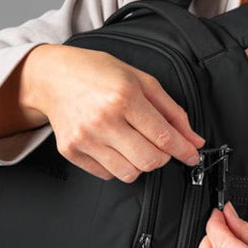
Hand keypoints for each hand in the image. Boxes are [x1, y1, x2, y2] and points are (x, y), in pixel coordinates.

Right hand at [20, 44, 204, 181]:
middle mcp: (103, 119)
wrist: (53, 76)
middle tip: (159, 145)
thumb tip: (193, 140)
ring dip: (140, 163)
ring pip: (130, 173)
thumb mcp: (141, 81)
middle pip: (149, 160)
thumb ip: (172, 111)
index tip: (192, 155)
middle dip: (162, 157)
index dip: (183, 150)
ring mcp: (85, 137)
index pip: (163, 136)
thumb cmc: (98, 73)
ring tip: (134, 144)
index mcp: (123, 96)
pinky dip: (117, 165)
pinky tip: (112, 145)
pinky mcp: (71, 151)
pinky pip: (107, 174)